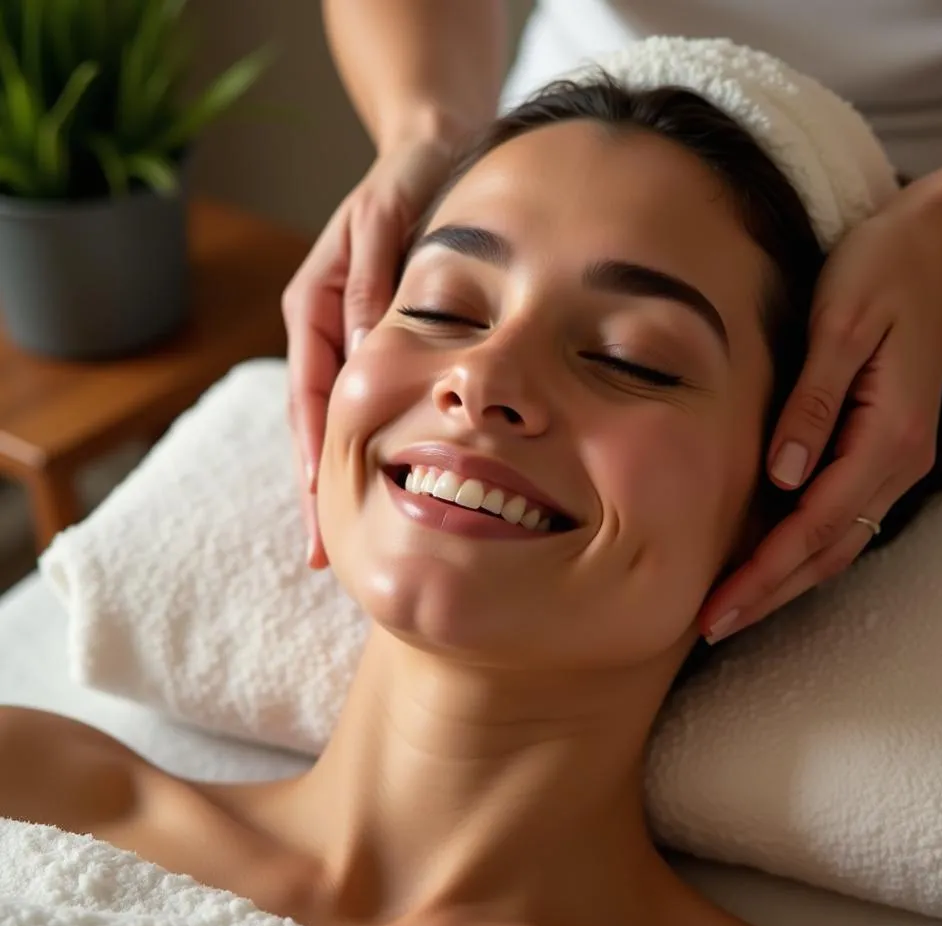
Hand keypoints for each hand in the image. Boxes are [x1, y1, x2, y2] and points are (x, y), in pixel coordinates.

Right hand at [282, 134, 457, 567]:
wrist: (431, 153)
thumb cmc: (409, 183)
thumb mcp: (386, 222)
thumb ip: (373, 285)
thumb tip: (366, 353)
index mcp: (315, 308)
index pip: (310, 396)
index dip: (315, 456)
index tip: (321, 513)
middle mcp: (324, 333)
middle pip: (314, 425)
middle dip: (317, 491)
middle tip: (324, 557)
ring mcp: (348, 344)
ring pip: (339, 425)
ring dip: (337, 483)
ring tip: (342, 546)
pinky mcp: (374, 347)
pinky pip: (367, 408)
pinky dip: (366, 453)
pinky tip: (380, 493)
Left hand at [700, 189, 941, 642]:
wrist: (930, 246)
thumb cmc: (878, 273)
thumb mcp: (838, 327)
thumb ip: (811, 405)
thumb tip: (780, 477)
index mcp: (889, 436)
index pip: (815, 526)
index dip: (763, 572)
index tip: (716, 606)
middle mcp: (898, 462)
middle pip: (826, 552)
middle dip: (768, 594)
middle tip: (710, 626)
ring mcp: (894, 461)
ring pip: (835, 544)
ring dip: (783, 581)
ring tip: (730, 609)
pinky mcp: (880, 451)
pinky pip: (840, 518)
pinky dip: (801, 550)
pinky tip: (765, 561)